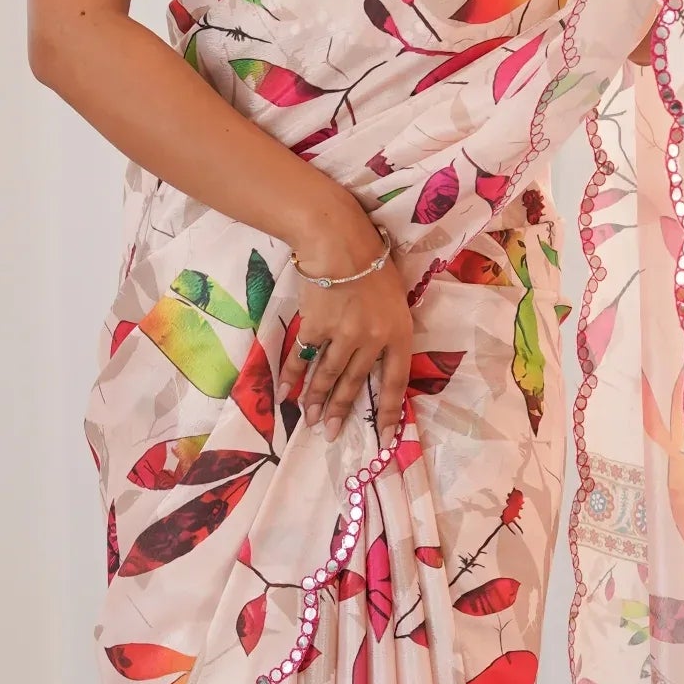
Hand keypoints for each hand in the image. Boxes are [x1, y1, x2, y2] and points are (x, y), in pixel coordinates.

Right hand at [287, 218, 412, 447]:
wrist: (340, 242)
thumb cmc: (374, 263)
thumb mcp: (396, 299)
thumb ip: (388, 330)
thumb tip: (377, 359)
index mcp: (398, 334)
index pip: (395, 383)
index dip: (390, 414)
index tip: (384, 440)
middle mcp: (371, 340)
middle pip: (355, 384)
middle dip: (341, 412)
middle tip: (329, 434)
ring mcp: (342, 335)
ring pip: (329, 376)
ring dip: (317, 400)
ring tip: (309, 420)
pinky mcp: (315, 326)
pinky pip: (304, 356)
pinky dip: (293, 375)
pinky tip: (286, 393)